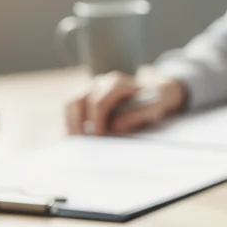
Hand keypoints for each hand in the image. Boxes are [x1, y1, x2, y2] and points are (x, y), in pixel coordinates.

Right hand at [64, 69, 187, 135]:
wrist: (157, 90)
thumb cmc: (156, 99)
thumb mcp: (156, 106)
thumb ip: (137, 115)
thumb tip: (114, 126)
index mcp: (118, 83)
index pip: (99, 102)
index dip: (97, 122)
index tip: (99, 138)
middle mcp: (100, 82)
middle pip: (77, 100)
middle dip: (76, 124)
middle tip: (81, 144)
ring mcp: (91, 89)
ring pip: (70, 104)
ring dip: (69, 124)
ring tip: (74, 143)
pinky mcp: (86, 98)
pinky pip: (71, 110)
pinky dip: (70, 124)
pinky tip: (74, 139)